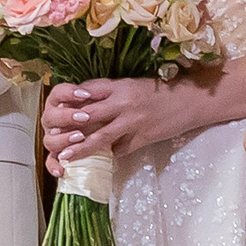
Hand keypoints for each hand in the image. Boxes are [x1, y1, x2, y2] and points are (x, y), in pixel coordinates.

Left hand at [42, 74, 206, 171]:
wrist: (193, 99)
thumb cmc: (164, 90)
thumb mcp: (136, 84)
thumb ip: (113, 92)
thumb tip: (89, 103)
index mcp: (120, 85)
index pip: (87, 91)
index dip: (69, 102)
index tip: (55, 111)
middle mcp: (123, 102)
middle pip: (88, 115)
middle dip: (68, 127)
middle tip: (52, 137)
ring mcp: (133, 121)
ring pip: (100, 136)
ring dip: (81, 148)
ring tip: (66, 157)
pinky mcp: (144, 137)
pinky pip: (121, 149)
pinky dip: (111, 155)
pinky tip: (102, 161)